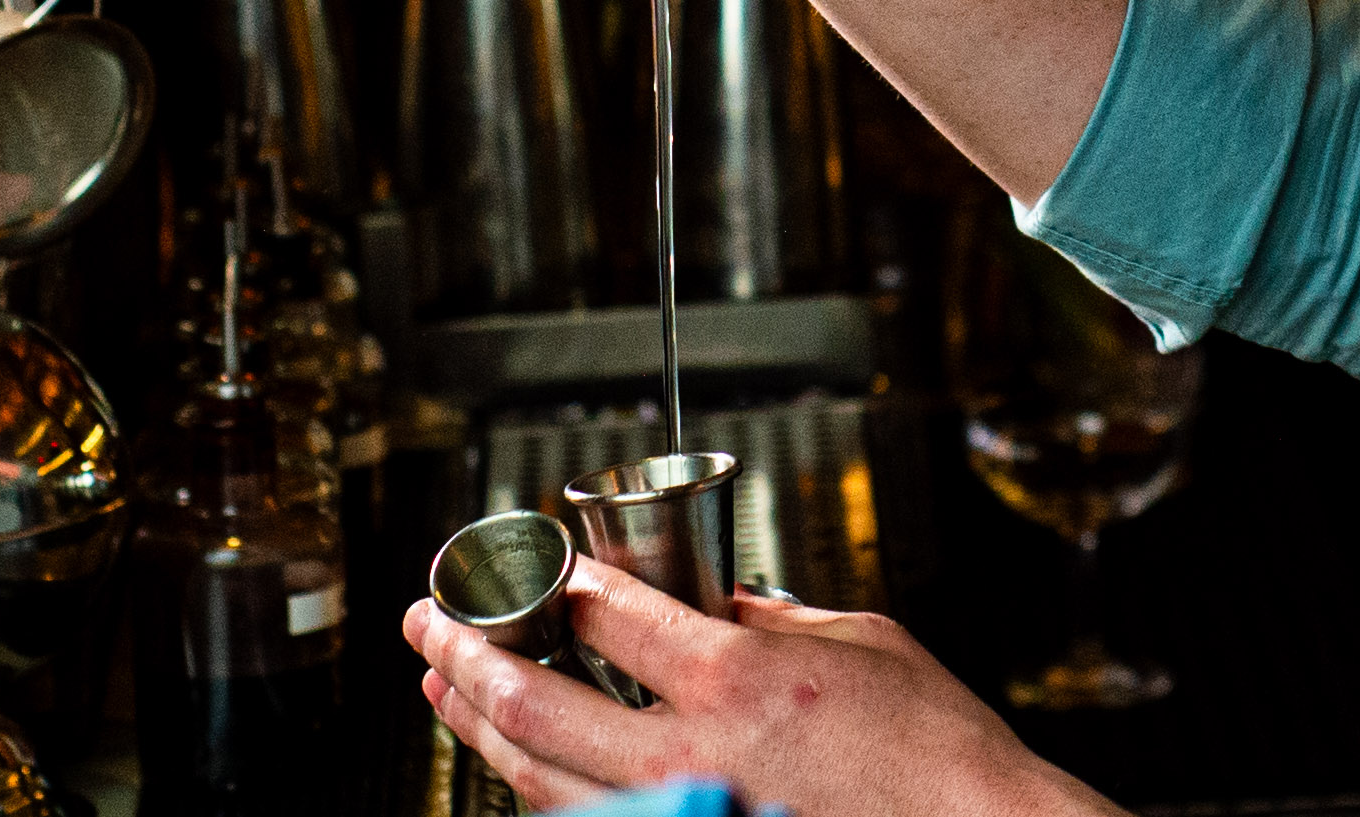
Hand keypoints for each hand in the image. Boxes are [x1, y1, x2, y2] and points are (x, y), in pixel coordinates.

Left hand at [404, 559, 1122, 816]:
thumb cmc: (932, 747)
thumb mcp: (863, 640)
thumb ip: (776, 618)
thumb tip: (721, 602)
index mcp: (737, 674)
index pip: (606, 614)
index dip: (556, 583)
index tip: (530, 566)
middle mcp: (690, 750)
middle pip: (534, 700)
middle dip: (464, 653)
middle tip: (427, 622)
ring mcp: (679, 811)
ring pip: (535, 776)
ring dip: (475, 727)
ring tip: (443, 690)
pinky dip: (535, 790)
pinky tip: (516, 766)